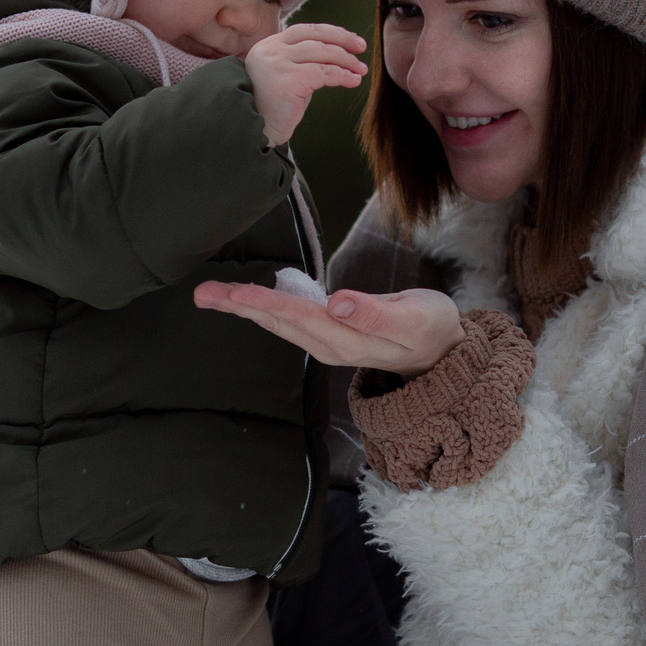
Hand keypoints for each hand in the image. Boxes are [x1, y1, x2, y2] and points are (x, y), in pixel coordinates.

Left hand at [194, 280, 464, 375]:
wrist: (442, 353)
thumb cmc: (431, 328)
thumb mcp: (415, 319)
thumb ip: (378, 313)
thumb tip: (337, 303)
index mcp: (348, 339)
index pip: (299, 318)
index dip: (266, 303)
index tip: (235, 293)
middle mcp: (329, 346)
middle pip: (278, 323)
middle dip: (240, 306)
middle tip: (203, 293)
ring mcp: (326, 344)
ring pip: (278, 325)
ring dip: (244, 308)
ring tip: (211, 295)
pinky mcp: (327, 337)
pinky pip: (287, 324)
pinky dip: (262, 310)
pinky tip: (243, 301)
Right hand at [245, 24, 365, 145]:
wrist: (252, 131)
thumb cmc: (270, 107)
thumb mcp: (281, 75)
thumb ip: (299, 61)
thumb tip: (335, 54)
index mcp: (269, 46)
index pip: (305, 30)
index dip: (331, 32)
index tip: (350, 38)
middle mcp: (272, 51)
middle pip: (315, 37)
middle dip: (343, 40)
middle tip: (361, 47)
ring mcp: (279, 64)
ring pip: (323, 53)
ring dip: (347, 60)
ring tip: (360, 69)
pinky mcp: (289, 81)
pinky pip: (324, 73)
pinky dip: (343, 76)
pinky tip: (353, 81)